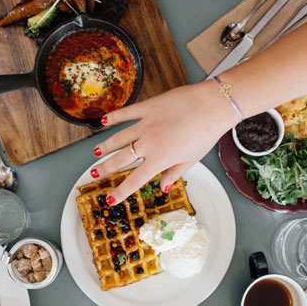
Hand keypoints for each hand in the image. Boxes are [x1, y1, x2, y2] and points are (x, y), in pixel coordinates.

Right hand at [91, 82, 237, 203]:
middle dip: (105, 168)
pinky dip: (114, 117)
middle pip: (120, 159)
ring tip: (95, 152)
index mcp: (159, 160)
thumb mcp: (191, 160)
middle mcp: (148, 144)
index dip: (120, 192)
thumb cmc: (205, 133)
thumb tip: (163, 187)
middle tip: (94, 174)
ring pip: (119, 137)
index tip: (110, 199)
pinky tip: (104, 121)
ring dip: (105, 146)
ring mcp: (146, 124)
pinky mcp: (148, 107)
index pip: (134, 180)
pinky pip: (126, 113)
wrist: (212, 106)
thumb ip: (174, 174)